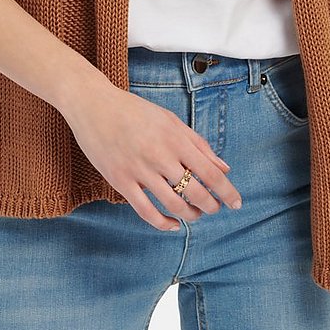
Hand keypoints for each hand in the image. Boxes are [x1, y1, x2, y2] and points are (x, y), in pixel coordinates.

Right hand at [60, 74, 242, 230]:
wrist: (93, 105)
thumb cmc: (134, 110)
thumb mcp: (170, 120)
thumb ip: (198, 143)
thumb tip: (224, 167)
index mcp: (175, 137)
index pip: (210, 171)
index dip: (227, 191)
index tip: (236, 203)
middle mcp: (160, 154)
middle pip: (195, 191)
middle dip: (211, 206)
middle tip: (215, 209)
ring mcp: (139, 169)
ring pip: (173, 204)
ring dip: (190, 215)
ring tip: (195, 215)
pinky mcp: (120, 181)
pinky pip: (145, 211)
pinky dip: (163, 223)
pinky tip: (172, 224)